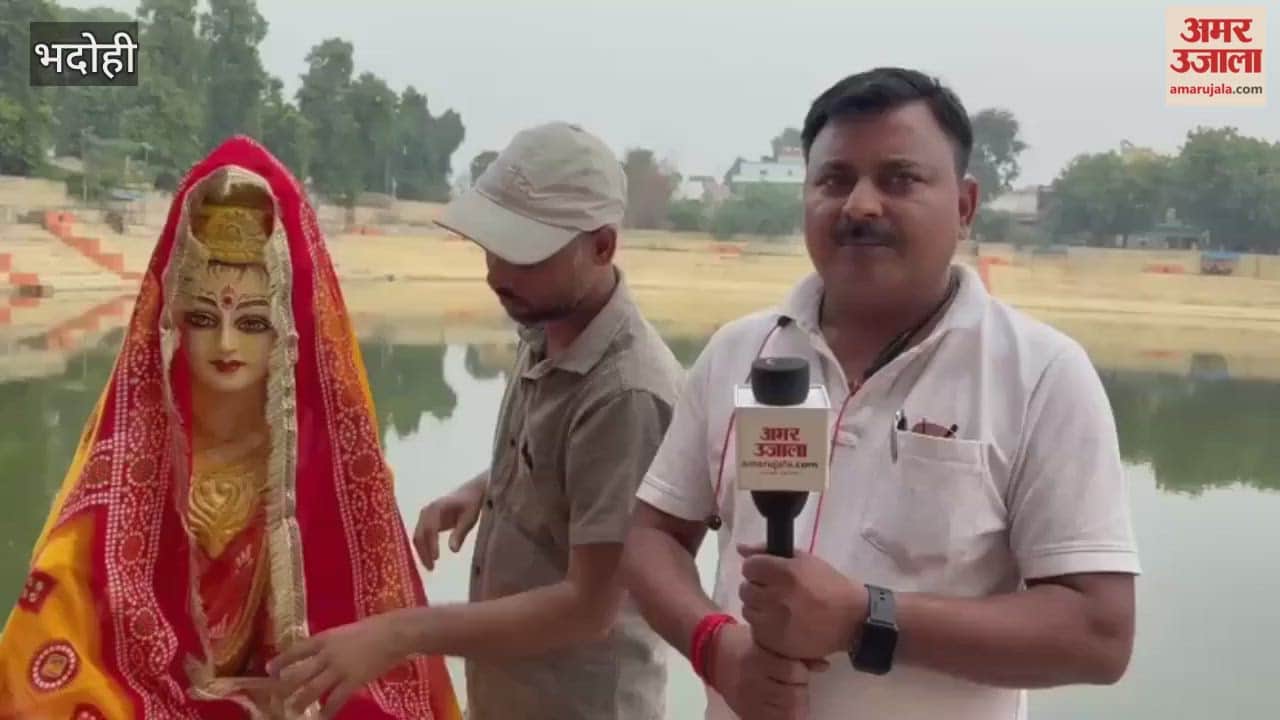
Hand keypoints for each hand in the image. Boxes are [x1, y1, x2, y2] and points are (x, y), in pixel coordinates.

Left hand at [266, 612, 409, 717]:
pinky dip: (328, 710)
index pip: (297, 650)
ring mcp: (339, 669)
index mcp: (325, 638)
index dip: (282, 661)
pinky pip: (336, 699)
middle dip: (286, 687)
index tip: (270, 669)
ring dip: (301, 702)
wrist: (394, 633)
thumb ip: (334, 644)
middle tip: (276, 697)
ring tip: (293, 711)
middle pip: (300, 674)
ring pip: (313, 689)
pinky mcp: (353, 681)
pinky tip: (322, 717)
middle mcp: (327, 655)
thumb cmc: (375, 627)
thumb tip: (325, 655)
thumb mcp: (347, 631)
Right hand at [413, 481, 484, 569]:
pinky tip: (429, 561)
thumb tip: (453, 550)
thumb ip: (460, 533)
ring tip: (430, 568)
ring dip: (422, 552)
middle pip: (420, 534)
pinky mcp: (426, 522)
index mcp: (437, 508)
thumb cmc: (471, 504)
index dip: (431, 544)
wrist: (471, 492)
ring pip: (418, 537)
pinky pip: (421, 537)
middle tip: (431, 568)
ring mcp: (424, 517)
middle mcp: (427, 511)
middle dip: (424, 552)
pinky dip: (423, 549)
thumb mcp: (469, 518)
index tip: (436, 558)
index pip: (430, 529)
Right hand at [708, 622, 818, 719]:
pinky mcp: (745, 713)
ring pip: (787, 714)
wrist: (714, 654)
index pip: (793, 672)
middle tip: (797, 684)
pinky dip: (784, 716)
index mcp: (757, 658)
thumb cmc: (744, 643)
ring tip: (790, 694)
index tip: (799, 668)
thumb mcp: (767, 639)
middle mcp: (752, 681)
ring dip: (796, 705)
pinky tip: (782, 706)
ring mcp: (748, 700)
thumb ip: (795, 652)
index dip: (802, 671)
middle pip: (793, 696)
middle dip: (801, 690)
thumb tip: (825, 666)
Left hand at [738, 543, 867, 659]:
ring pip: (748, 609)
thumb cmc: (829, 585)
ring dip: (758, 607)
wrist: (852, 619)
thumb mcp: (804, 560)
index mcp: (786, 573)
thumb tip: (741, 548)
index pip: (749, 566)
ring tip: (777, 607)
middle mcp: (778, 597)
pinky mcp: (777, 642)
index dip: (756, 568)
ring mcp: (776, 622)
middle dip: (757, 587)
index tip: (766, 573)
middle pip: (745, 589)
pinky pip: (756, 629)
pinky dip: (764, 625)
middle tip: (774, 591)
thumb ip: (768, 551)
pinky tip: (780, 622)